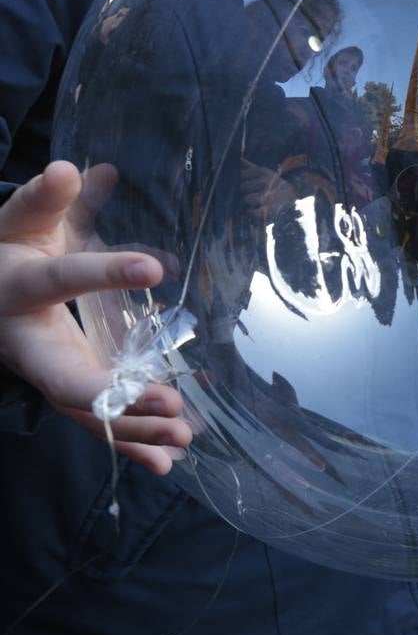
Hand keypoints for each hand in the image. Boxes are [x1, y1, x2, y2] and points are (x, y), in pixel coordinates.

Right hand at [0, 162, 191, 474]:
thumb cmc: (5, 249)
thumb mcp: (19, 219)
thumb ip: (45, 198)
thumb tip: (73, 169)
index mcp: (15, 289)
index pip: (61, 279)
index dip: (104, 271)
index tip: (155, 266)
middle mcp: (25, 343)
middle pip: (65, 375)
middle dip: (113, 395)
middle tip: (169, 404)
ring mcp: (42, 372)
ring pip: (83, 410)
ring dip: (132, 427)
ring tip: (183, 438)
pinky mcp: (61, 388)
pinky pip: (93, 422)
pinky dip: (127, 444)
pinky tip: (167, 465)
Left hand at [240, 159, 299, 217]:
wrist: (292, 198)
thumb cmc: (275, 184)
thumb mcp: (266, 174)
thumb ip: (252, 168)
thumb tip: (240, 159)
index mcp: (263, 173)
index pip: (243, 175)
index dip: (245, 180)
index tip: (250, 182)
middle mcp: (265, 182)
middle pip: (243, 187)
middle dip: (246, 191)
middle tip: (253, 193)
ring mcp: (268, 196)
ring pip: (247, 199)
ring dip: (249, 201)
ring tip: (254, 201)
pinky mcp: (270, 209)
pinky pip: (253, 212)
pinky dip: (252, 212)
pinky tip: (254, 210)